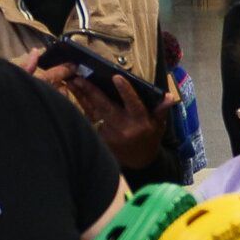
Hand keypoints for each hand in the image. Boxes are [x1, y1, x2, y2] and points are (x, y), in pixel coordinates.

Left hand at [33, 52, 168, 169]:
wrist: (140, 161)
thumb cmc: (150, 137)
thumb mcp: (159, 124)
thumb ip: (162, 109)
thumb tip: (169, 96)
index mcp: (140, 121)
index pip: (133, 104)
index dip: (125, 91)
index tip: (116, 77)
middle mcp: (123, 127)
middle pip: (105, 107)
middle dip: (91, 91)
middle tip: (78, 77)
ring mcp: (110, 134)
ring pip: (93, 112)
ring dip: (81, 96)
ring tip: (70, 82)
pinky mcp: (100, 138)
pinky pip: (89, 120)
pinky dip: (80, 107)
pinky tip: (71, 96)